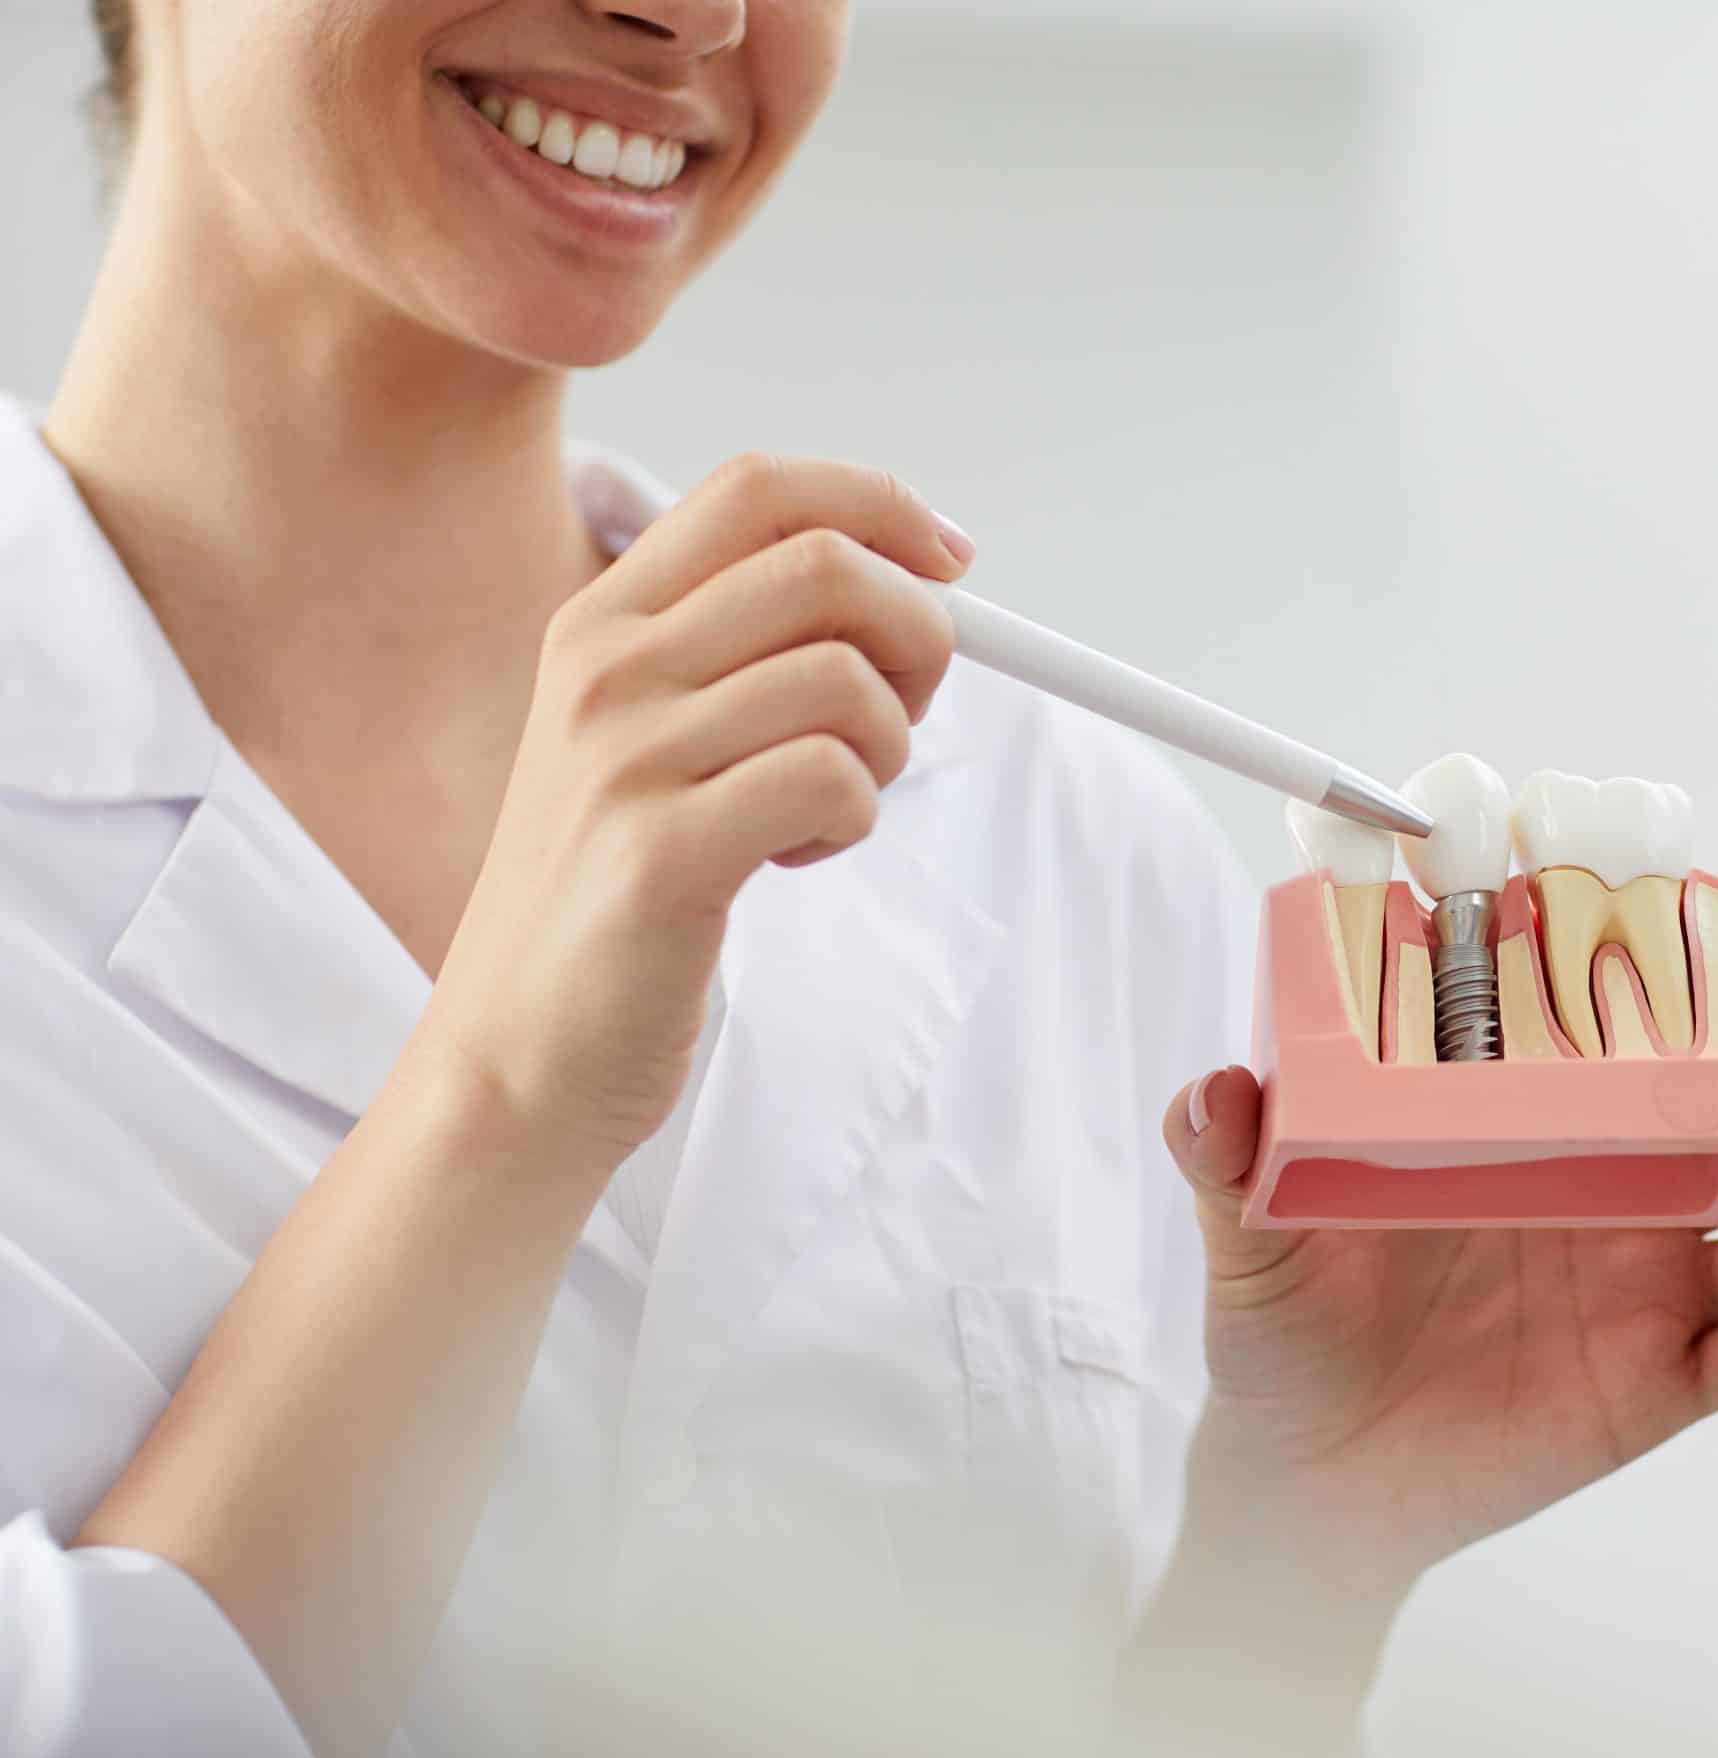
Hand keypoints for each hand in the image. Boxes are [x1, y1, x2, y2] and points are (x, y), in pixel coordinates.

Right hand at [421, 454, 970, 1158]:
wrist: (516, 1057)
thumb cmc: (610, 901)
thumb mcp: (648, 742)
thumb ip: (745, 656)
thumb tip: (912, 585)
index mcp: (601, 622)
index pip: (760, 488)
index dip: (880, 506)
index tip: (950, 560)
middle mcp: (604, 669)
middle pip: (826, 566)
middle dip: (916, 635)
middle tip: (897, 721)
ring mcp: (624, 757)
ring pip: (845, 678)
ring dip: (883, 748)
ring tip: (825, 809)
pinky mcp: (661, 852)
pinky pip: (833, 778)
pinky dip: (854, 819)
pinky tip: (794, 856)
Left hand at [1159, 1013, 1717, 1606]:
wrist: (1303, 1482)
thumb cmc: (1285, 1337)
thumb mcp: (1253, 1238)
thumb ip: (1229, 1162)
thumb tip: (1210, 1091)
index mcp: (1537, 1138)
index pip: (1641, 1054)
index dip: (1702, 1010)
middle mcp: (1612, 1202)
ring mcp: (1646, 1292)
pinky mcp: (1660, 1383)